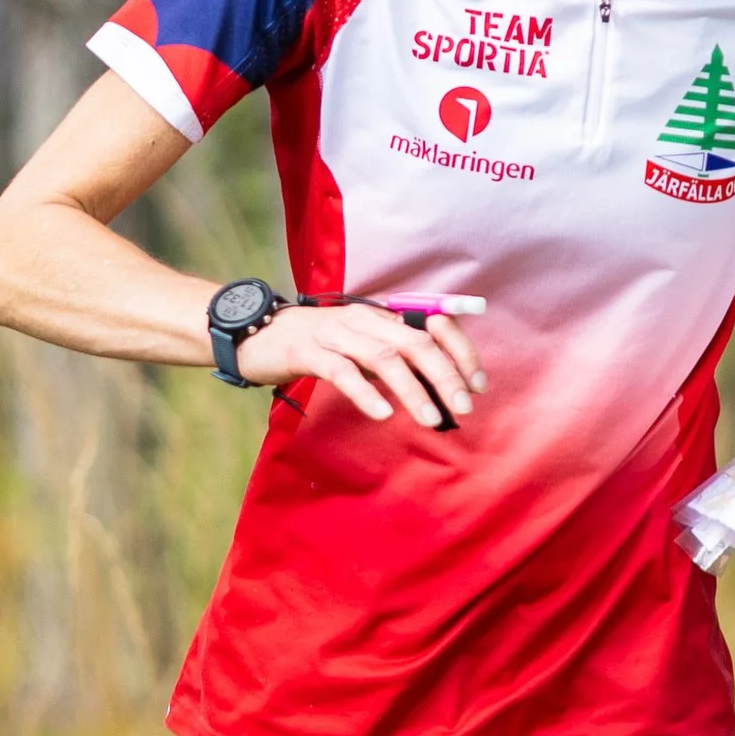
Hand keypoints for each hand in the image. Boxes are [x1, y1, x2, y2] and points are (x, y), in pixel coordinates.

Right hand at [235, 300, 486, 431]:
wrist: (255, 334)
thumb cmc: (314, 345)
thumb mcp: (360, 346)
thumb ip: (394, 360)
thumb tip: (435, 388)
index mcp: (381, 316)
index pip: (433, 326)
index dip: (460, 353)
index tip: (478, 385)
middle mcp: (363, 320)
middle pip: (415, 342)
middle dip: (444, 374)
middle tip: (463, 407)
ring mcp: (335, 334)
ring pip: (383, 358)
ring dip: (412, 390)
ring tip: (432, 419)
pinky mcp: (307, 352)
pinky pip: (341, 372)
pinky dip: (365, 393)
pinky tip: (381, 414)